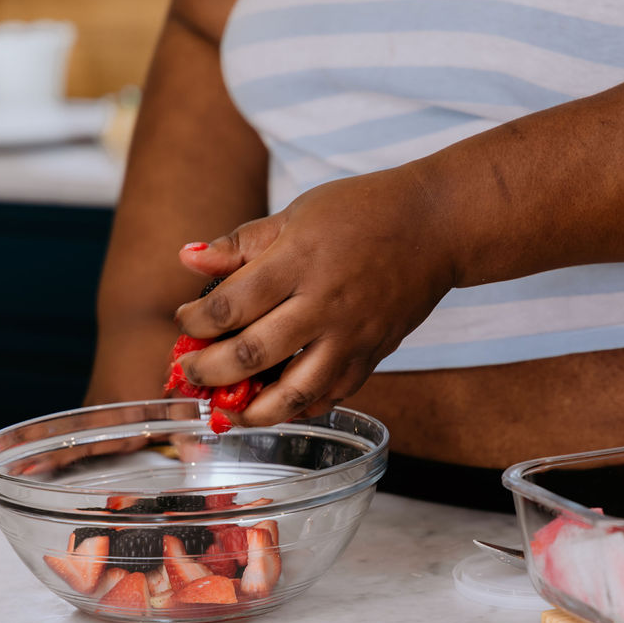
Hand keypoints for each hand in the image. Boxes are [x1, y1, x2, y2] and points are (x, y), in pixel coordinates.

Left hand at [172, 165, 454, 425]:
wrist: (436, 226)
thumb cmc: (364, 211)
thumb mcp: (298, 213)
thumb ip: (242, 243)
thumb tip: (188, 259)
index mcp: (299, 260)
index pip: (231, 304)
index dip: (196, 322)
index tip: (187, 322)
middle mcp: (324, 303)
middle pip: (253, 353)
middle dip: (209, 372)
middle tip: (189, 372)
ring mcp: (352, 334)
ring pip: (294, 392)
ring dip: (252, 410)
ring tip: (228, 411)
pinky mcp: (373, 354)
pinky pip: (332, 395)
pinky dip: (300, 408)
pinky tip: (278, 405)